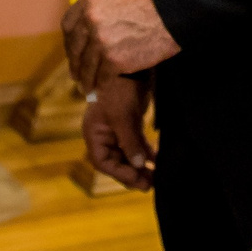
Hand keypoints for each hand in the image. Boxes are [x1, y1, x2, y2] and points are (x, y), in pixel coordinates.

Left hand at [62, 0, 179, 89]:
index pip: (68, 26)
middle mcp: (90, 20)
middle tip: (76, 75)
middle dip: (74, 64)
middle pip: (74, 48)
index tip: (72, 52)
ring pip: (86, 67)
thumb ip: (99, 12)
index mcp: (89, 1)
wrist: (171, 13)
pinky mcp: (113, 60)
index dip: (69, 42)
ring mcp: (100, 41)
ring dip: (86, 80)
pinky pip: (102, 78)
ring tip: (87, 87)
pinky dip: (101, 86)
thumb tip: (87, 30)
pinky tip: (101, 90)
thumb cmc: (150, 4)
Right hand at [82, 73, 154, 189]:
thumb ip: (129, 142)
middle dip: (132, 173)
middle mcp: (103, 134)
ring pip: (127, 155)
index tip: (137, 179)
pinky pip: (136, 144)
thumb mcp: (123, 117)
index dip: (119, 173)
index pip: (102, 162)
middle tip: (149, 184)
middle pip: (116, 161)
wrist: (131, 66)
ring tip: (155, 177)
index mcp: (94, 133)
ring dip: (140, 166)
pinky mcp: (129, 124)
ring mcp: (116, 129)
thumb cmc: (119, 89)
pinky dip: (146, 153)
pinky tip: (157, 160)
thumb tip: (138, 164)